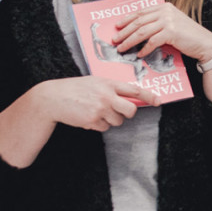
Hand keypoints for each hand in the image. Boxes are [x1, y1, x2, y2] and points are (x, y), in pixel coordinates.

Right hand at [33, 76, 155, 131]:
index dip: (149, 95)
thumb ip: (110, 89)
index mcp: (108, 83)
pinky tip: (86, 117)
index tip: (158, 101)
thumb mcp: (93, 83)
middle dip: (127, 114)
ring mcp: (100, 108)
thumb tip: (127, 99)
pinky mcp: (93, 119)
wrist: (53, 98)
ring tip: (93, 111)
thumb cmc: (73, 90)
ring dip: (108, 120)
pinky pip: (104, 127)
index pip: (134, 89)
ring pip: (117, 121)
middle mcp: (107, 95)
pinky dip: (97, 125)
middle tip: (118, 112)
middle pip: (131, 110)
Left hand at [111, 2, 211, 62]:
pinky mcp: (171, 32)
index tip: (117, 26)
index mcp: (164, 7)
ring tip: (122, 48)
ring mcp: (168, 20)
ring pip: (142, 31)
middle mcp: (165, 11)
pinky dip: (144, 49)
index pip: (141, 12)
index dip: (127, 19)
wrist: (205, 43)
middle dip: (124, 32)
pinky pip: (152, 42)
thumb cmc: (188, 36)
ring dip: (129, 41)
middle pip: (139, 21)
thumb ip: (158, 22)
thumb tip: (138, 30)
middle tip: (115, 40)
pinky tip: (139, 55)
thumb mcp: (172, 24)